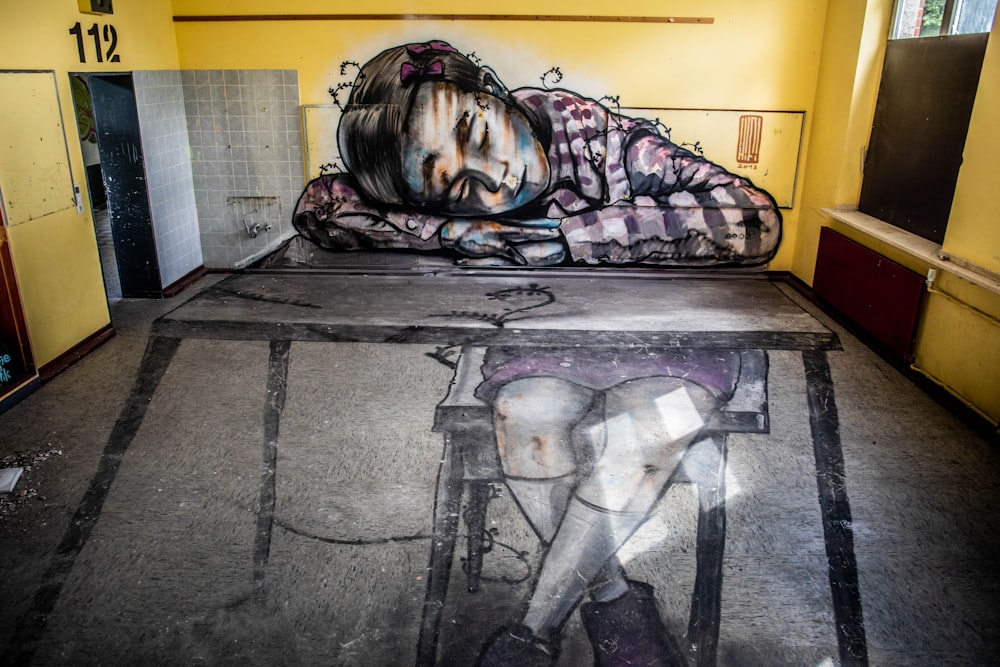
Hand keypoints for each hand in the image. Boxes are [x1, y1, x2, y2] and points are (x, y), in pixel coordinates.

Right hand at [440, 219, 565, 265]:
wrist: (452, 231)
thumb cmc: (466, 230)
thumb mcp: (484, 229)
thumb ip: (497, 233)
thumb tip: (505, 238)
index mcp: (501, 224)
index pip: (525, 222)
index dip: (540, 223)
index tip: (553, 222)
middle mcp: (503, 228)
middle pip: (528, 226)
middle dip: (544, 227)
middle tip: (559, 226)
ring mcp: (500, 236)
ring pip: (524, 234)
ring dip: (539, 233)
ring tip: (553, 234)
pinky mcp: (493, 246)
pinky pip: (508, 252)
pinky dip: (516, 257)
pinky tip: (525, 261)